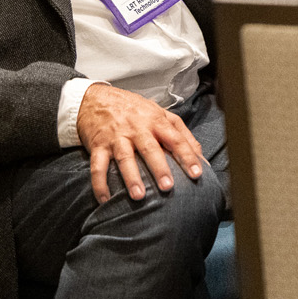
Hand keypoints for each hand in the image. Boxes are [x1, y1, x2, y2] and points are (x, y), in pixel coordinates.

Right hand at [76, 83, 205, 204]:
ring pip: (124, 158)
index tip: (197, 173)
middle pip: (150, 149)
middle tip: (168, 187)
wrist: (96, 99)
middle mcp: (137, 128)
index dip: (187, 156)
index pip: (175, 139)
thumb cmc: (134, 110)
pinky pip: (97, 166)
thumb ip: (182, 134)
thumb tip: (201, 157)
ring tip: (139, 196)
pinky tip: (105, 199)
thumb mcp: (160, 114)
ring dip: (131, 177)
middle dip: (159, 168)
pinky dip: (99, 183)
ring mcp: (116, 137)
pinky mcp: (97, 145)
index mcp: (156, 121)